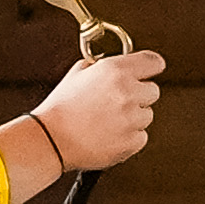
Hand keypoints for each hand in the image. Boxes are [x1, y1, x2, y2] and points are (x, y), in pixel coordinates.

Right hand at [35, 47, 165, 173]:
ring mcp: (131, 118)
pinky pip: (141, 136)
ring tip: (108, 120)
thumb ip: (102, 65)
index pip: (153, 62)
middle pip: (153, 91)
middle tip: (118, 101)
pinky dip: (129, 137)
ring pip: (147, 115)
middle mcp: (127, 92)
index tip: (149, 71)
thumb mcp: (77, 73)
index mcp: (115, 71)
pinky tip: (110, 133)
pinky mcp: (131, 141)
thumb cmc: (60, 109)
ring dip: (133, 117)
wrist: (51, 139)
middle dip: (139, 95)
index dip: (150, 67)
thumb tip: (116, 65)